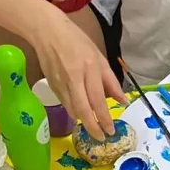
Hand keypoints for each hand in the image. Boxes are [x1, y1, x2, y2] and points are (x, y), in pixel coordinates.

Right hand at [30, 10, 123, 138]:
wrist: (47, 32)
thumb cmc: (77, 41)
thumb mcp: (99, 57)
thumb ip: (111, 81)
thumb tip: (122, 100)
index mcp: (89, 69)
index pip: (98, 100)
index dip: (104, 118)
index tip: (111, 130)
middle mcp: (74, 78)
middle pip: (83, 110)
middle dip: (93, 127)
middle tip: (101, 137)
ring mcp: (60, 83)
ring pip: (72, 109)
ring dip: (83, 121)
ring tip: (94, 128)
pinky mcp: (51, 85)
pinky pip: (65, 103)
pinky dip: (74, 111)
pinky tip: (80, 114)